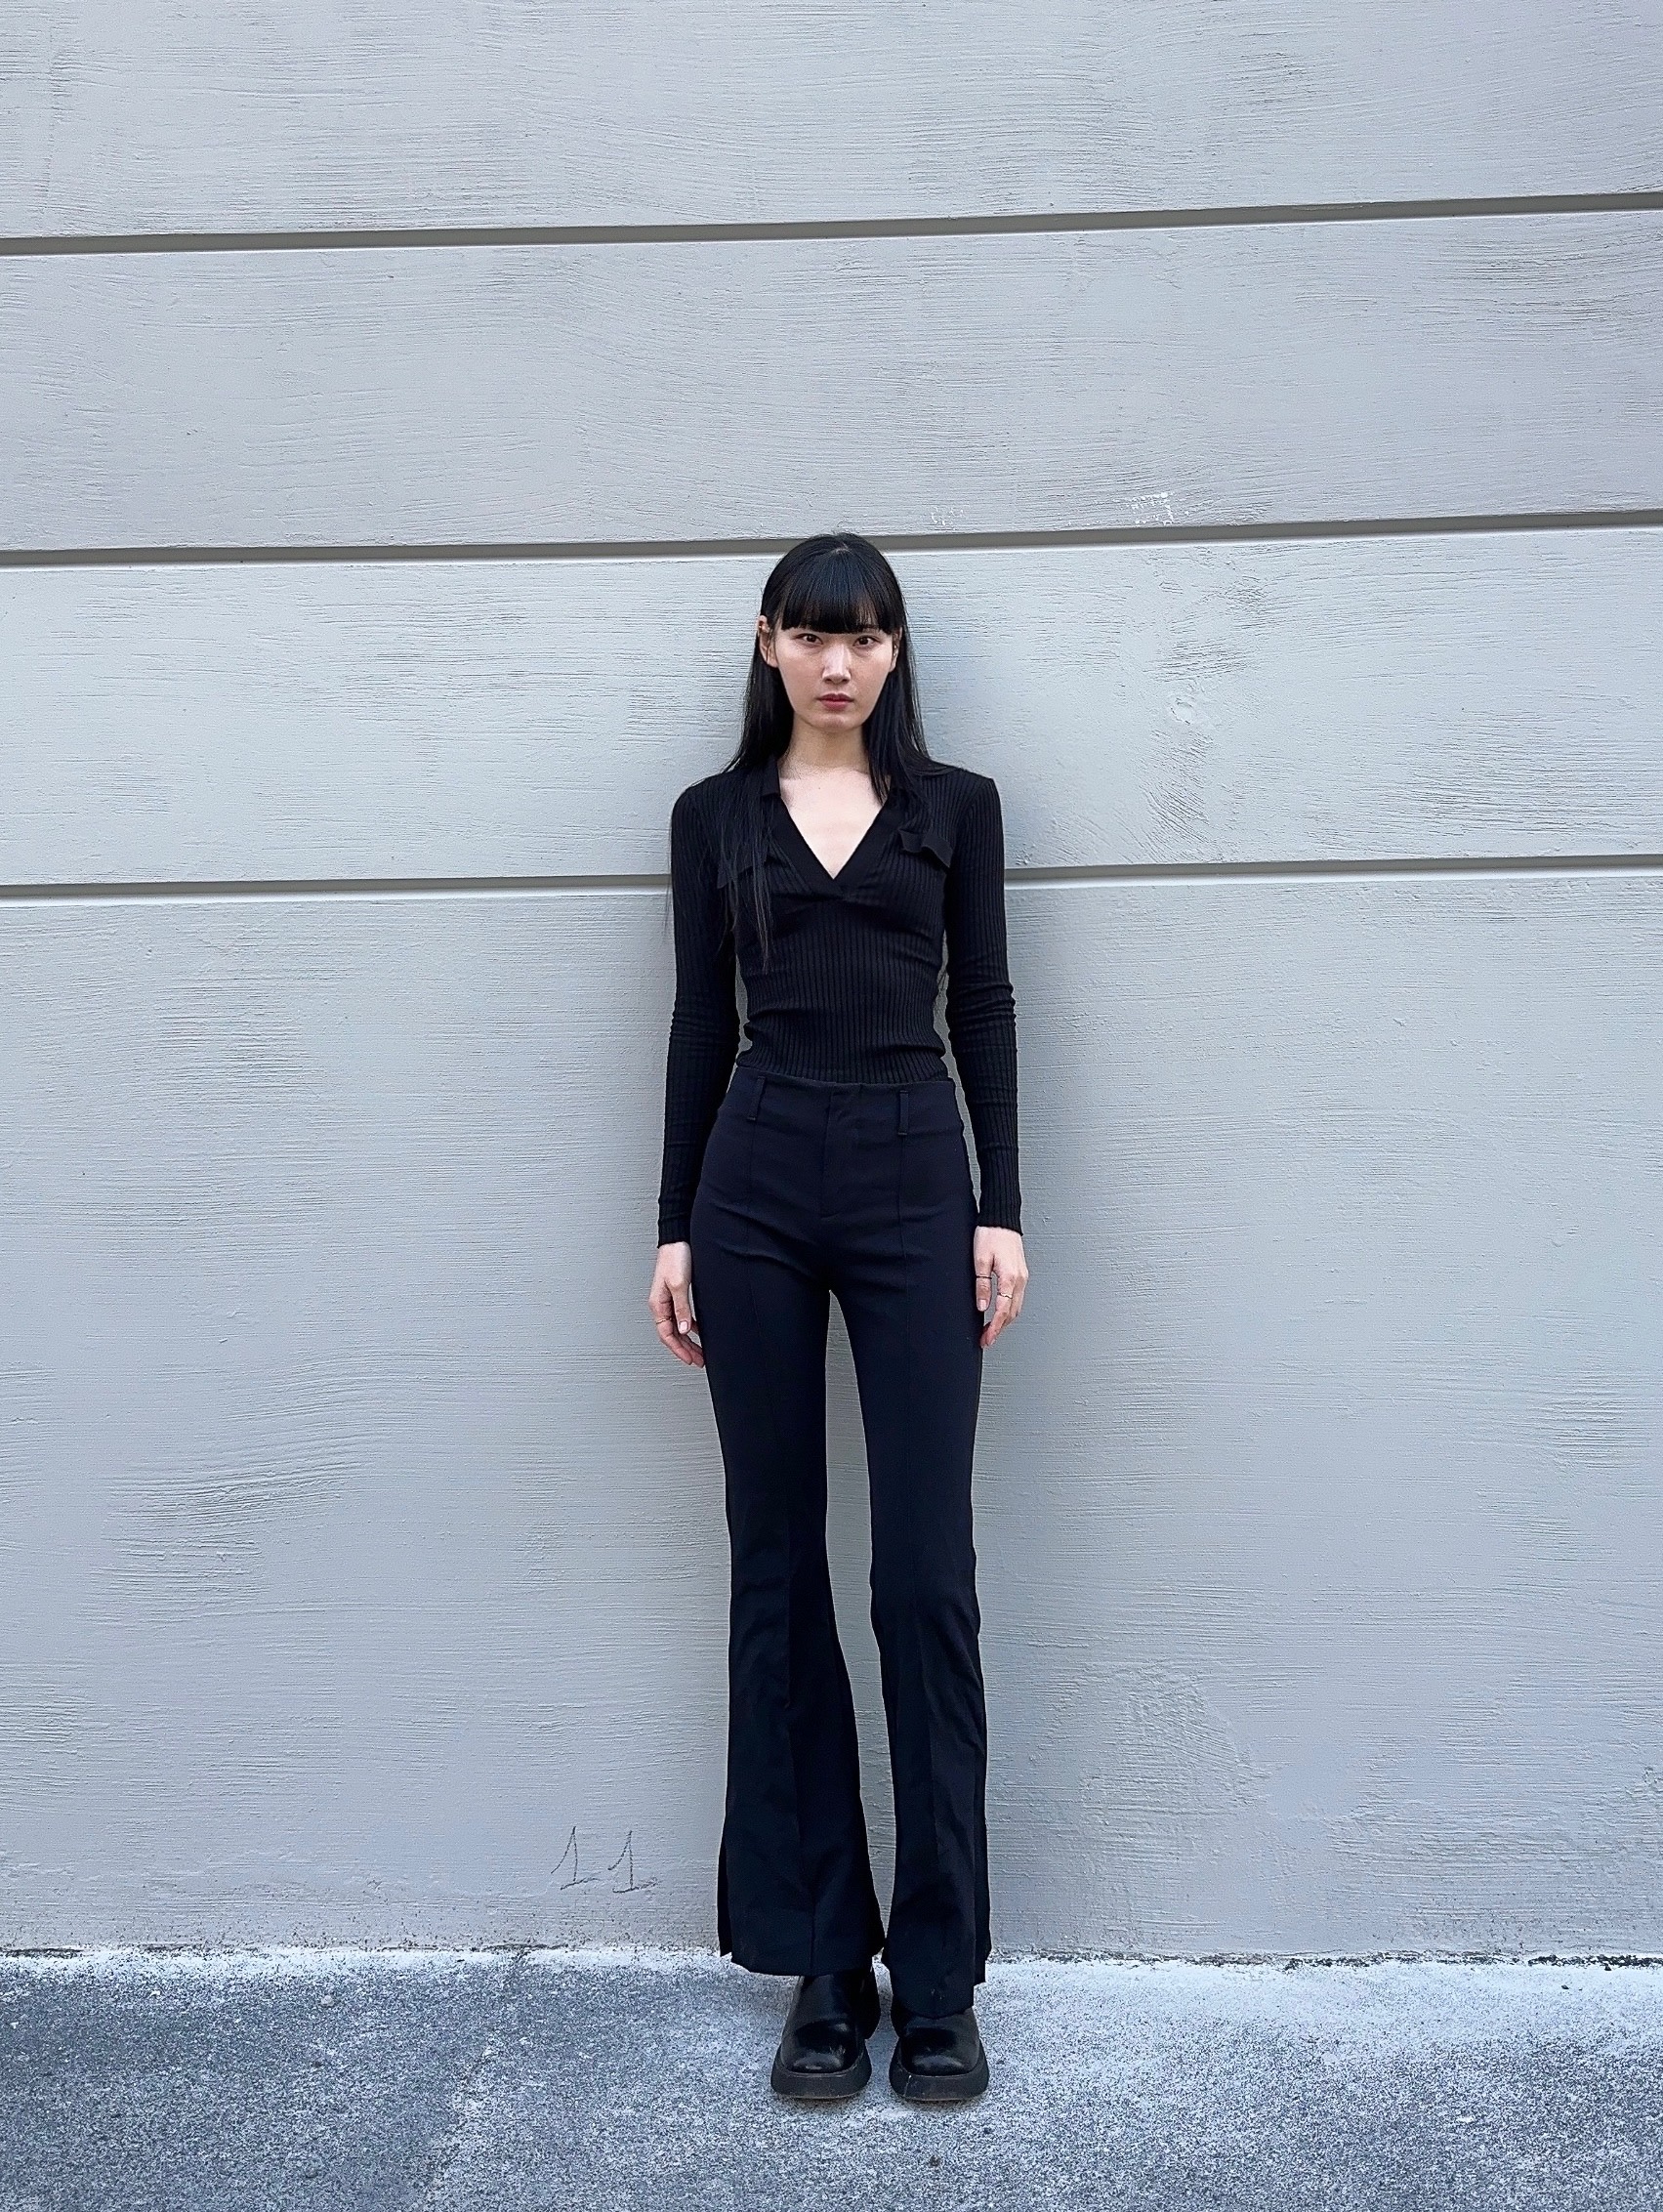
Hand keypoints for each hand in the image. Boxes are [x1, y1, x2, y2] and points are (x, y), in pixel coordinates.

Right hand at [648, 1241, 704, 1367]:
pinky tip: (698, 1330)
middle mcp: (661, 1304)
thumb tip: (684, 1330)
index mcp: (658, 1304)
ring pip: (677, 1327)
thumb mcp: (679, 1285)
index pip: (666, 1334)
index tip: (691, 1360)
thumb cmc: (675, 1257)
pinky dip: (690, 1326)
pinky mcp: (676, 1293)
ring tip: (700, 1350)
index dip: (679, 1350)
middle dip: (685, 1349)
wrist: (678, 1238)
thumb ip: (681, 1309)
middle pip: (672, 1334)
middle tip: (699, 1360)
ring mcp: (668, 1299)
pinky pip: (682, 1317)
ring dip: (688, 1340)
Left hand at [974, 1226, 1027, 1347]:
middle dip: (999, 1329)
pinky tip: (1000, 1312)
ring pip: (1016, 1307)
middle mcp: (1020, 1280)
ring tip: (991, 1330)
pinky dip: (1009, 1309)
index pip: (1003, 1311)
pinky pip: (1017, 1297)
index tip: (986, 1339)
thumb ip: (982, 1285)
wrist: (1002, 1218)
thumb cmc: (990, 1235)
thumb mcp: (980, 1261)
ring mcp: (1022, 1277)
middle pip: (1012, 1313)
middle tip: (986, 1339)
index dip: (995, 1328)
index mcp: (1010, 1278)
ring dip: (1005, 1321)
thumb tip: (982, 1306)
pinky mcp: (1021, 1273)